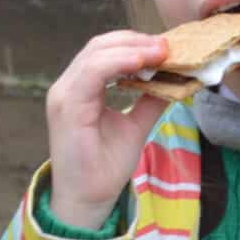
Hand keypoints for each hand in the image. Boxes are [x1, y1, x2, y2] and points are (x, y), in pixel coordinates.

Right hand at [46, 31, 168, 229]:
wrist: (89, 198)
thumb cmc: (105, 165)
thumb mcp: (135, 126)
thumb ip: (149, 100)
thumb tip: (175, 79)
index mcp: (81, 88)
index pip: (105, 51)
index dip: (136, 43)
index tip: (167, 46)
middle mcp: (68, 86)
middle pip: (100, 45)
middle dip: (136, 41)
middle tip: (168, 45)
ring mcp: (64, 94)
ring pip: (96, 54)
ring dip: (131, 48)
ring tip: (160, 51)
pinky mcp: (67, 107)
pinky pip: (92, 73)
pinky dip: (118, 63)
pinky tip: (142, 63)